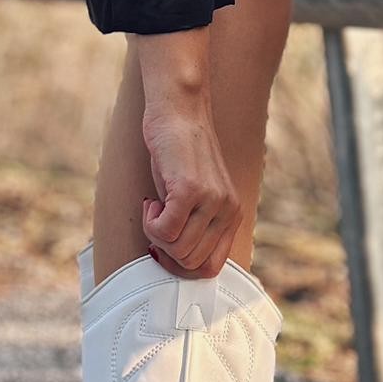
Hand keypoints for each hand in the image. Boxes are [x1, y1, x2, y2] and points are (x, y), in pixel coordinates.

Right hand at [132, 28, 241, 278]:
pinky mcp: (190, 189)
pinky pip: (165, 231)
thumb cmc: (181, 153)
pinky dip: (150, 222)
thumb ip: (196, 225)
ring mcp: (211, 201)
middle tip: (156, 223)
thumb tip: (176, 260)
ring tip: (154, 208)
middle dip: (165, 251)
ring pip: (177, 249)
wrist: (179, 113)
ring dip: (155, 235)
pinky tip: (151, 202)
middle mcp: (227, 210)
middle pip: (190, 262)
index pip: (210, 268)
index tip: (164, 248)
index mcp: (232, 215)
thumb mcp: (197, 194)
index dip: (182, 267)